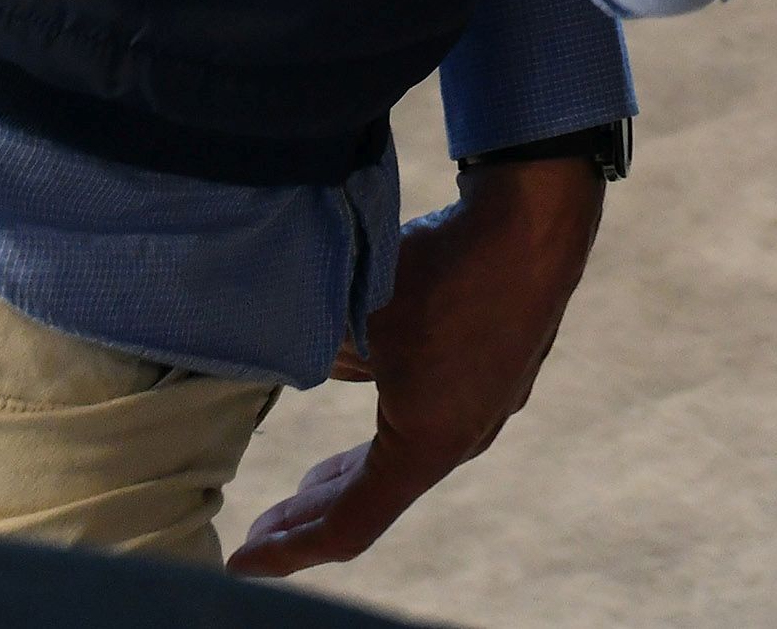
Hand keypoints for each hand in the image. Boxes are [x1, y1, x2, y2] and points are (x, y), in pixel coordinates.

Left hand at [227, 155, 603, 575]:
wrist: (533, 220)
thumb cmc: (443, 272)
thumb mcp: (353, 318)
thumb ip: (313, 358)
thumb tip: (301, 366)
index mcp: (426, 444)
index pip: (345, 526)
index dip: (290, 550)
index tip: (244, 557)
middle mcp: (463, 438)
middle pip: (376, 499)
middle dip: (313, 515)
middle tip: (264, 527)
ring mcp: (489, 406)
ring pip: (407, 461)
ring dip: (352, 475)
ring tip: (309, 484)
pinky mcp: (500, 373)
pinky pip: (433, 424)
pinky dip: (388, 439)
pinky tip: (373, 409)